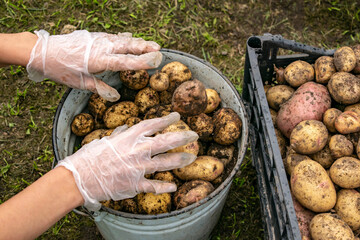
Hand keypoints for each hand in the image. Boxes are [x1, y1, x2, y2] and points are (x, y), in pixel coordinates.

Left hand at [26, 30, 162, 101]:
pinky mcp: (94, 36)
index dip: (143, 61)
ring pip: (122, 39)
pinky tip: (129, 39)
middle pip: (128, 46)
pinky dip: (124, 38)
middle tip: (159, 49)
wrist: (42, 51)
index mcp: (99, 60)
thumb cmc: (60, 69)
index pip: (127, 61)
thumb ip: (99, 88)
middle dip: (145, 47)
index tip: (156, 61)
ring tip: (150, 44)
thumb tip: (116, 96)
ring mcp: (98, 40)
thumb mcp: (79, 83)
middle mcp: (101, 47)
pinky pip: (114, 37)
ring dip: (137, 42)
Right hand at [56, 112, 197, 210]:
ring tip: (191, 158)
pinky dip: (165, 187)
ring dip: (180, 160)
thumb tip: (125, 128)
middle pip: (166, 141)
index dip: (166, 119)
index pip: (152, 124)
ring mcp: (139, 168)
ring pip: (166, 162)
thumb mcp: (105, 140)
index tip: (177, 116)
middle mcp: (138, 150)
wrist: (80, 178)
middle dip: (182, 137)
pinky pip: (154, 186)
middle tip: (194, 135)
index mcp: (129, 137)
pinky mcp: (136, 184)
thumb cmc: (89, 157)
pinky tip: (174, 185)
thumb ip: (119, 134)